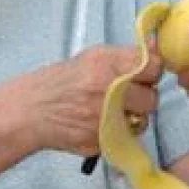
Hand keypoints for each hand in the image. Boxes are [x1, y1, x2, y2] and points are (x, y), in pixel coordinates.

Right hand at [21, 45, 162, 155]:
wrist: (32, 109)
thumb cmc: (62, 81)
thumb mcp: (92, 57)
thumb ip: (125, 56)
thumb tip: (156, 47)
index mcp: (106, 64)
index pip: (153, 67)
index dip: (151, 72)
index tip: (144, 74)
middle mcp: (108, 90)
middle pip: (152, 98)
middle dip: (143, 97)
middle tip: (128, 95)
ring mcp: (106, 118)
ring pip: (142, 121)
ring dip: (133, 117)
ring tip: (113, 110)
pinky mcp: (103, 140)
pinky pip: (127, 136)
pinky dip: (119, 131)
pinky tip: (103, 123)